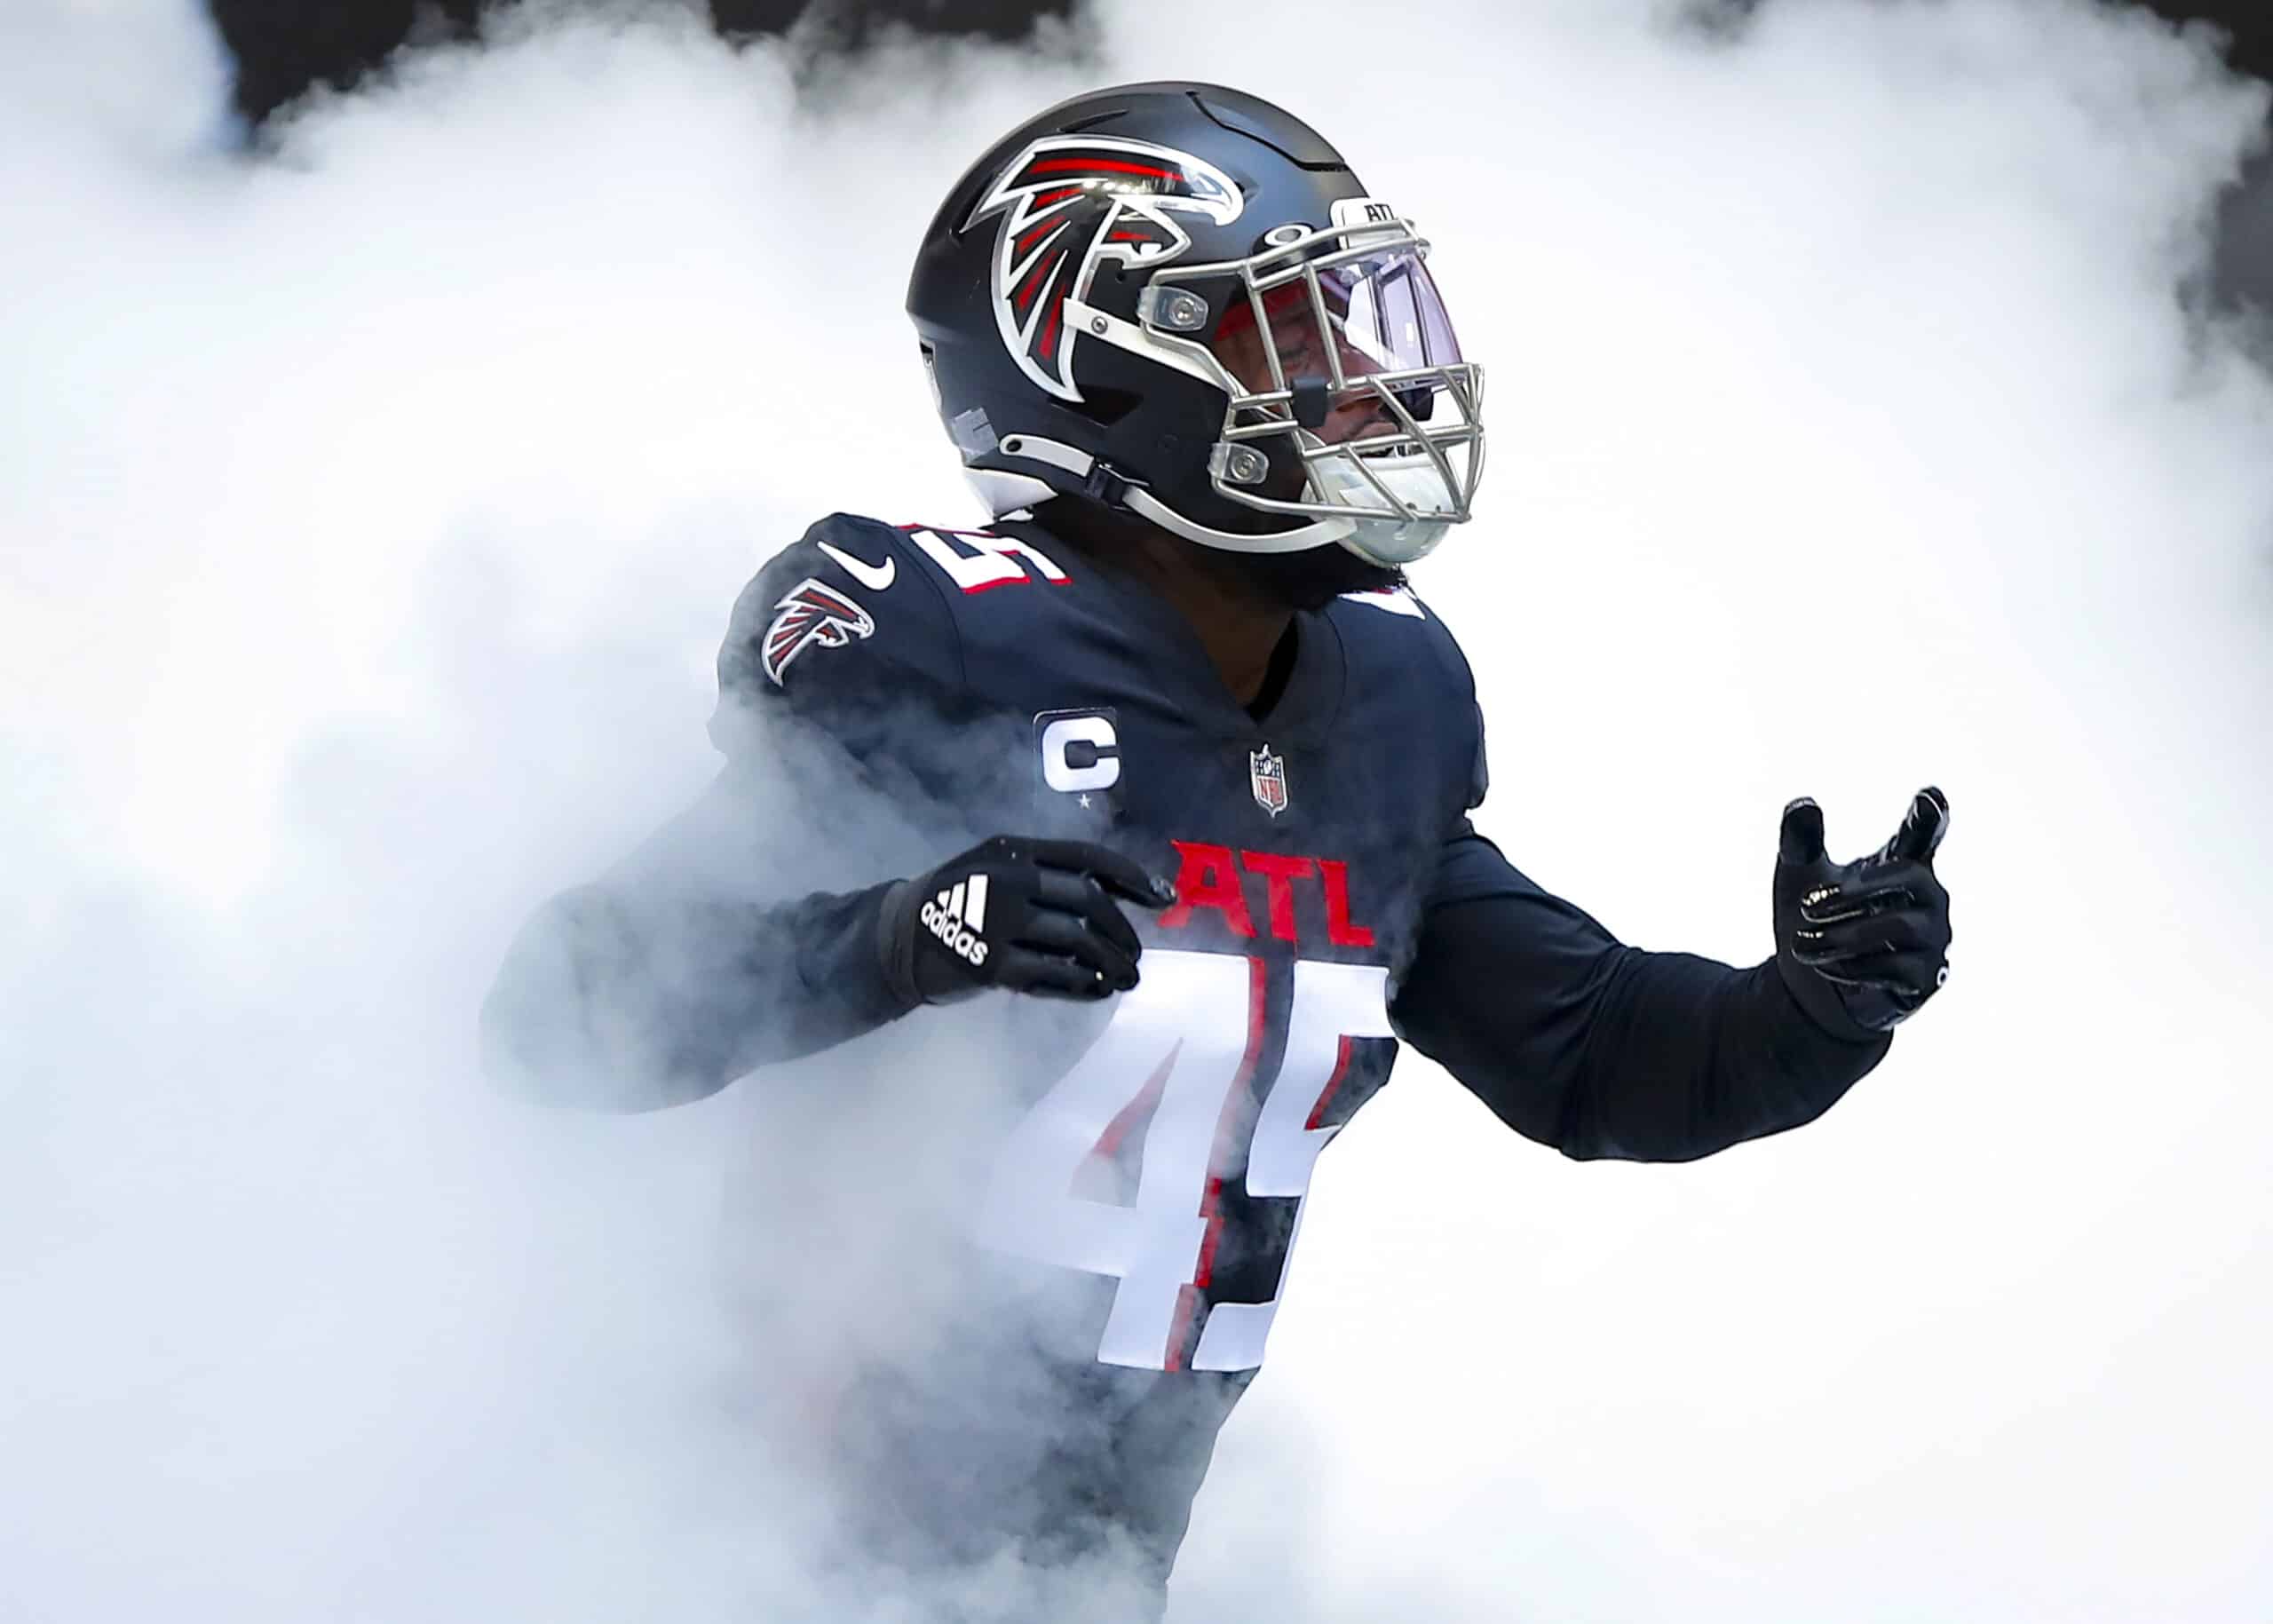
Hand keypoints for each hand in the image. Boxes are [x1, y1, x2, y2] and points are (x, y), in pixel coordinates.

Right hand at [881, 835, 1175, 1005]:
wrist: (897, 938)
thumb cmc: (959, 901)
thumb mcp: (996, 868)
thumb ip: (1047, 875)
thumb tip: (1119, 893)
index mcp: (1014, 849)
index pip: (1088, 857)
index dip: (1133, 877)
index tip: (1164, 899)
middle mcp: (1009, 879)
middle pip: (1089, 901)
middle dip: (1124, 931)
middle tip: (1136, 954)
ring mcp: (999, 923)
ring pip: (1078, 942)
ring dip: (1112, 963)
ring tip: (1127, 977)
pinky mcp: (991, 966)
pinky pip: (1054, 977)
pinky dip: (1085, 986)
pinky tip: (1100, 991)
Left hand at [1775, 787, 1952, 1035]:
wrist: (1808, 985)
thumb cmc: (1813, 919)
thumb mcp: (1798, 876)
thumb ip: (1801, 841)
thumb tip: (1802, 804)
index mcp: (1899, 863)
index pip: (1921, 834)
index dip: (1928, 816)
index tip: (1930, 794)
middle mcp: (1927, 897)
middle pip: (1908, 876)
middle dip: (1854, 890)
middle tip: (1805, 905)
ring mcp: (1933, 937)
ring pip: (1897, 927)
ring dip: (1842, 935)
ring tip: (1799, 944)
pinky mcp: (1928, 977)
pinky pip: (1895, 968)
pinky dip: (1851, 967)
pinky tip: (1821, 966)